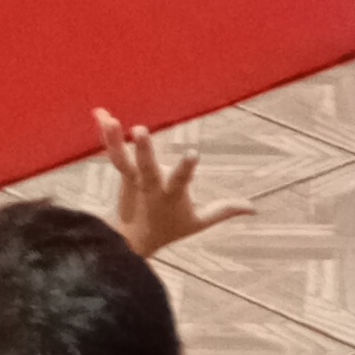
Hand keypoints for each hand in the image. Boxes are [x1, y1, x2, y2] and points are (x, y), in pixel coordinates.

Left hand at [96, 108, 249, 260]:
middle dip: (144, 151)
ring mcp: (133, 179)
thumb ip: (223, 210)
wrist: (130, 242)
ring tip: (109, 119)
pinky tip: (100, 112)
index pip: (181, 180)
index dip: (186, 167)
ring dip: (115, 139)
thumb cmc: (169, 227)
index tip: (192, 153)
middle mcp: (150, 185)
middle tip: (139, 130)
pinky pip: (113, 151)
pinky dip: (106, 133)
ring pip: (122, 159)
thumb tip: (254, 208)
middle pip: (146, 167)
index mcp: (171, 194)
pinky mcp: (121, 172)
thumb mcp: (198, 222)